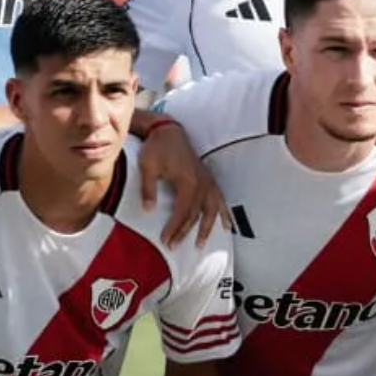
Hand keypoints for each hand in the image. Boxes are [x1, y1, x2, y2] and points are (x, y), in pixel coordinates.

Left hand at [135, 116, 228, 245]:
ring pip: (211, 210)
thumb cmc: (157, 148)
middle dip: (184, 232)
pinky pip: (219, 199)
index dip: (174, 228)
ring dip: (207, 228)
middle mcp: (202, 183)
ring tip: (201, 244)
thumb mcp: (148, 167)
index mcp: (188, 182)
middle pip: (195, 215)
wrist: (167, 131)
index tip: (165, 239)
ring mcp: (207, 181)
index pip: (183, 212)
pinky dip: (224, 213)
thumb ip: (149, 190)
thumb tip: (148, 210)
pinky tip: (227, 225)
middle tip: (172, 245)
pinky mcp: (207, 178)